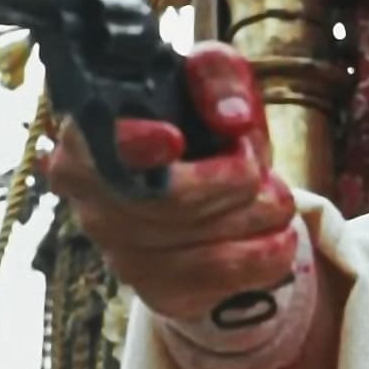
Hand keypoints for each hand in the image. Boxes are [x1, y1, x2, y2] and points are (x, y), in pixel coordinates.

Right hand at [45, 41, 298, 322]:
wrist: (201, 182)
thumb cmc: (195, 121)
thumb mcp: (207, 78)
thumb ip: (217, 78)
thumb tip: (234, 119)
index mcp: (88, 140)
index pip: (98, 149)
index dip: (133, 147)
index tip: (171, 139)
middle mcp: (92, 202)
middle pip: (172, 202)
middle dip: (237, 180)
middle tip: (258, 159)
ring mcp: (120, 253)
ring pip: (204, 245)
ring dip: (261, 216)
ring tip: (277, 195)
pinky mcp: (157, 290)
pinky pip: (222, 282)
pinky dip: (267, 256)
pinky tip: (281, 235)